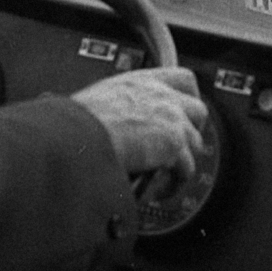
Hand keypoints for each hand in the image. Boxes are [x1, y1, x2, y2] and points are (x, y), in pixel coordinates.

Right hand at [72, 67, 208, 180]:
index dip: (187, 97)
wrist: (75, 137)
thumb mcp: (95, 103)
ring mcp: (172, 118)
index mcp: (141, 82)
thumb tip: (106, 125)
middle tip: (177, 146)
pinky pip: (187, 169)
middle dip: (191, 130)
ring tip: (164, 175)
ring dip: (183, 159)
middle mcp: (161, 95)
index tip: (183, 110)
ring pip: (196, 141)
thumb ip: (113, 108)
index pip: (182, 79)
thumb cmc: (73, 123)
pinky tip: (160, 191)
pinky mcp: (174, 143)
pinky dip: (175, 183)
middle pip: (198, 110)